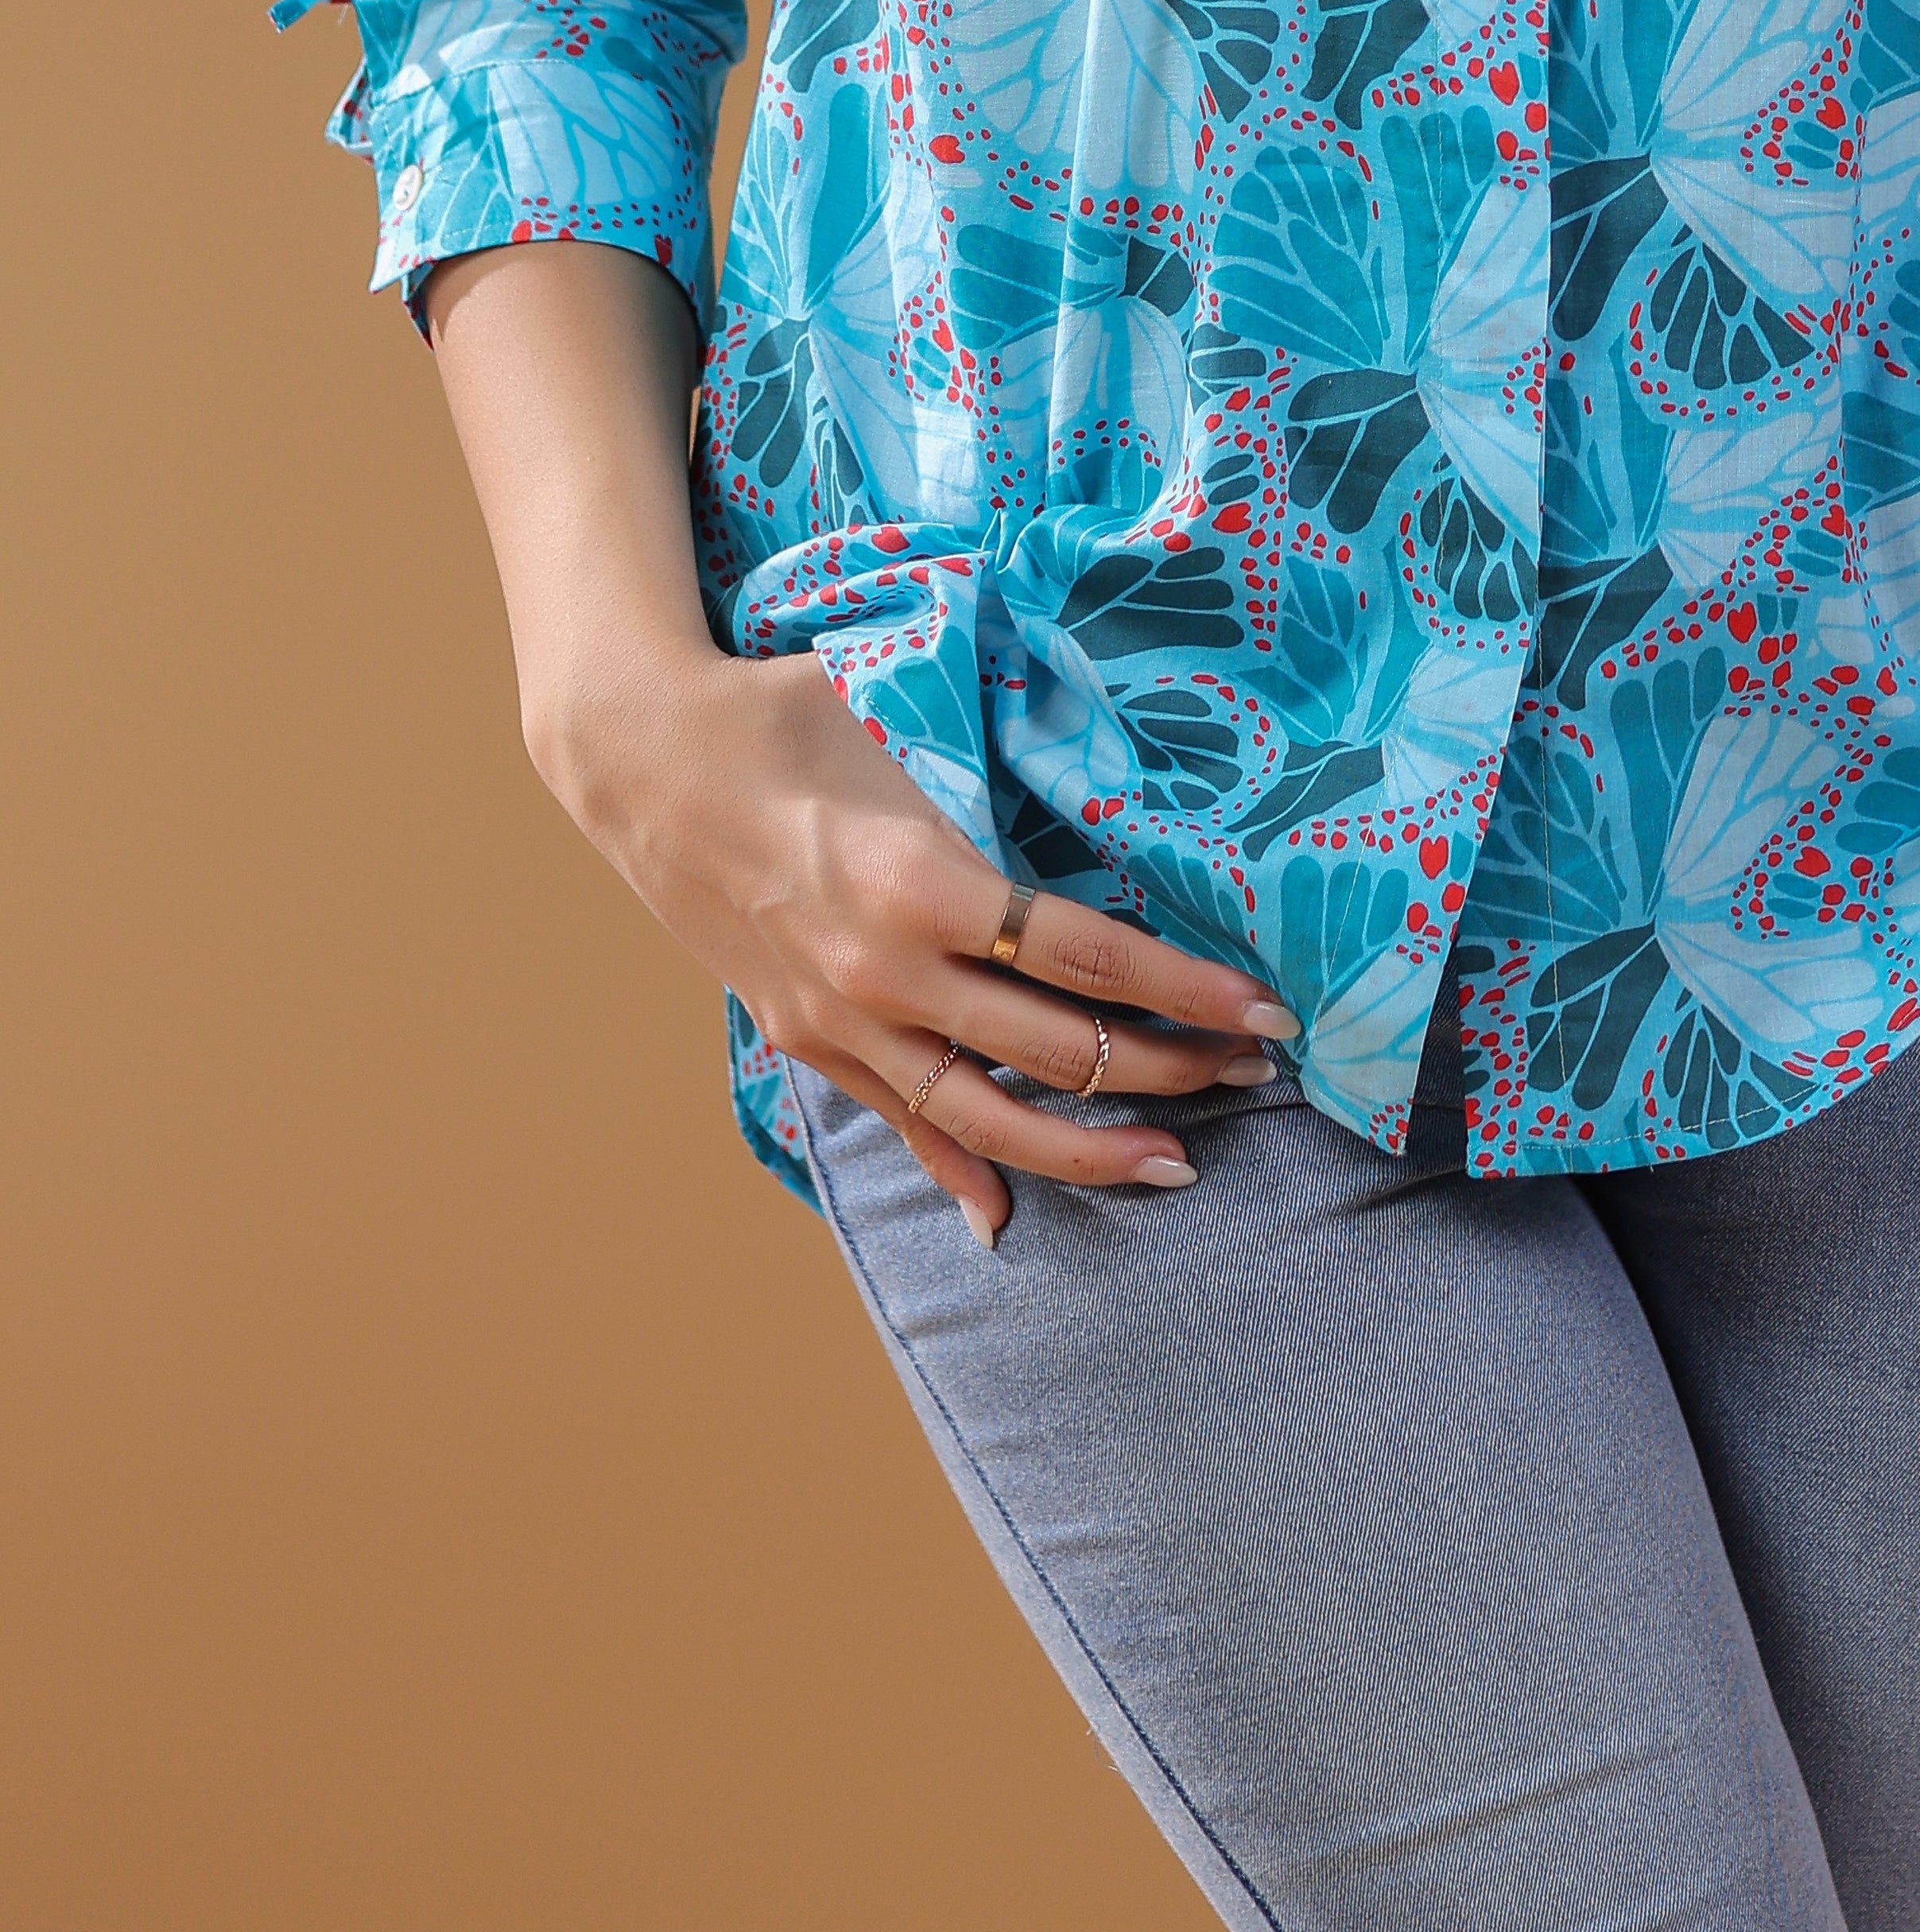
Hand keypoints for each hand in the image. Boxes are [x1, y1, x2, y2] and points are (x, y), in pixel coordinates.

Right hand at [422, 239, 1293, 1246]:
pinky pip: (899, 1122)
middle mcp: (889, 969)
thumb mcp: (900, 734)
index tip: (1264, 1011)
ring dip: (1089, 1147)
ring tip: (1176, 1164)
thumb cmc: (783, 716)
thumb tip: (1079, 813)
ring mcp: (843, 1019)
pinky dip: (957, 1170)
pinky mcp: (805, 1041)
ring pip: (988, 1115)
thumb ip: (987, 796)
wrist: (642, 758)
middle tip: (1252, 1075)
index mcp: (925, 880)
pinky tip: (1006, 1215)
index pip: (1091, 958)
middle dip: (1170, 1068)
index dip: (1188, 991)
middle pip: (1059, 1048)